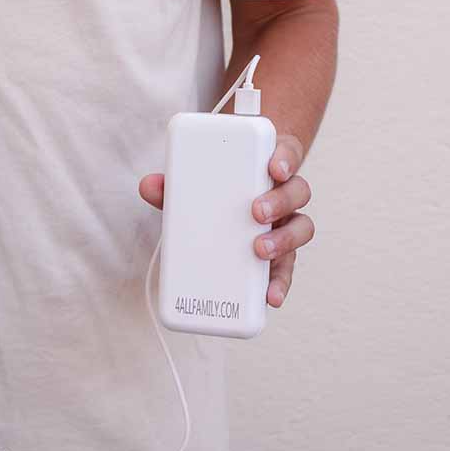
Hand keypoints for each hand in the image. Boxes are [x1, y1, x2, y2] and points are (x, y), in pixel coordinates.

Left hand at [138, 134, 313, 307]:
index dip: (285, 158)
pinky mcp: (281, 255)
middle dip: (279, 201)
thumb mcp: (197, 183)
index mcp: (266, 168)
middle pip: (297, 191)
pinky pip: (287, 268)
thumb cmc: (217, 190)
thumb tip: (148, 186)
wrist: (227, 206)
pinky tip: (270, 296)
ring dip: (284, 240)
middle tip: (256, 211)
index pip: (286, 154)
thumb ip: (174, 183)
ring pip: (301, 228)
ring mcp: (285, 224)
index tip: (274, 167)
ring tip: (260, 251)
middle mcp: (284, 195)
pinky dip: (279, 283)